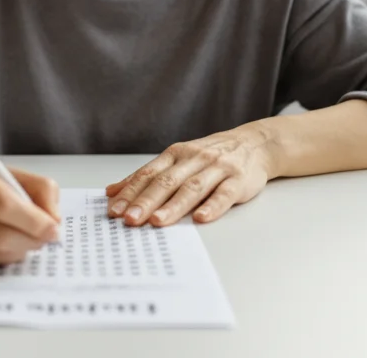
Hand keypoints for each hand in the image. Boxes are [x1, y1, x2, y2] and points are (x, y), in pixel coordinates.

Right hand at [0, 162, 60, 263]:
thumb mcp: (16, 174)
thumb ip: (42, 190)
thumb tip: (54, 221)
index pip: (3, 204)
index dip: (32, 221)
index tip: (53, 229)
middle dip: (31, 240)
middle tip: (46, 237)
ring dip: (21, 249)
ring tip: (27, 236)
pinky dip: (7, 255)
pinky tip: (9, 242)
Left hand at [105, 126, 275, 226]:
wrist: (254, 144)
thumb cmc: (210, 156)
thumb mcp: (178, 160)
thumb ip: (148, 176)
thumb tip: (113, 191)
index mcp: (176, 155)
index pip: (148, 174)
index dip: (130, 192)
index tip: (114, 209)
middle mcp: (194, 159)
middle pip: (166, 182)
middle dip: (146, 201)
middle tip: (130, 219)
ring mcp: (217, 169)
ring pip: (192, 188)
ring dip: (174, 206)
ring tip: (157, 221)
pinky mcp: (238, 180)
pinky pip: (224, 194)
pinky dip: (213, 206)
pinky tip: (201, 218)